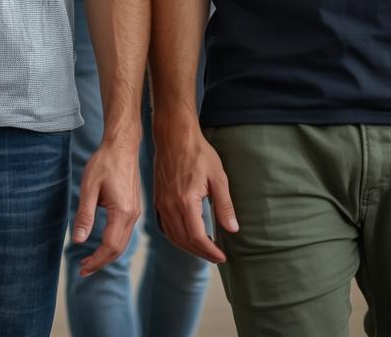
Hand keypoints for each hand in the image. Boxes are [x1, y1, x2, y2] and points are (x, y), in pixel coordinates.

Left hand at [70, 136, 140, 275]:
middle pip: (118, 249)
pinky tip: (101, 242)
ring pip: (123, 243)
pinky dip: (113, 243)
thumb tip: (78, 240)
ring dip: (107, 254)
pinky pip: (124, 233)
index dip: (96, 261)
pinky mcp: (133, 208)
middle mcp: (132, 216)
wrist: (122, 146)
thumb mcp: (89, 187)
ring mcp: (135, 212)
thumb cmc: (104, 162)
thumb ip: (85, 215)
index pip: (110, 247)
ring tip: (90, 259)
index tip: (82, 269)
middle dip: (101, 262)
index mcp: (122, 212)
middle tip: (83, 269)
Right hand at [154, 119, 237, 261]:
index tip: (222, 256)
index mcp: (186, 201)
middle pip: (184, 240)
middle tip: (216, 256)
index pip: (197, 237)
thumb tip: (232, 229)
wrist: (174, 135)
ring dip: (188, 246)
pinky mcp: (158, 197)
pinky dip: (176, 236)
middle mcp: (170, 205)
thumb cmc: (198, 152)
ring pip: (172, 235)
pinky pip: (165, 225)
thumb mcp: (218, 177)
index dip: (210, 251)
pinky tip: (187, 235)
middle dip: (201, 252)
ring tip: (204, 248)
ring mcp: (161, 202)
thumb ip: (224, 205)